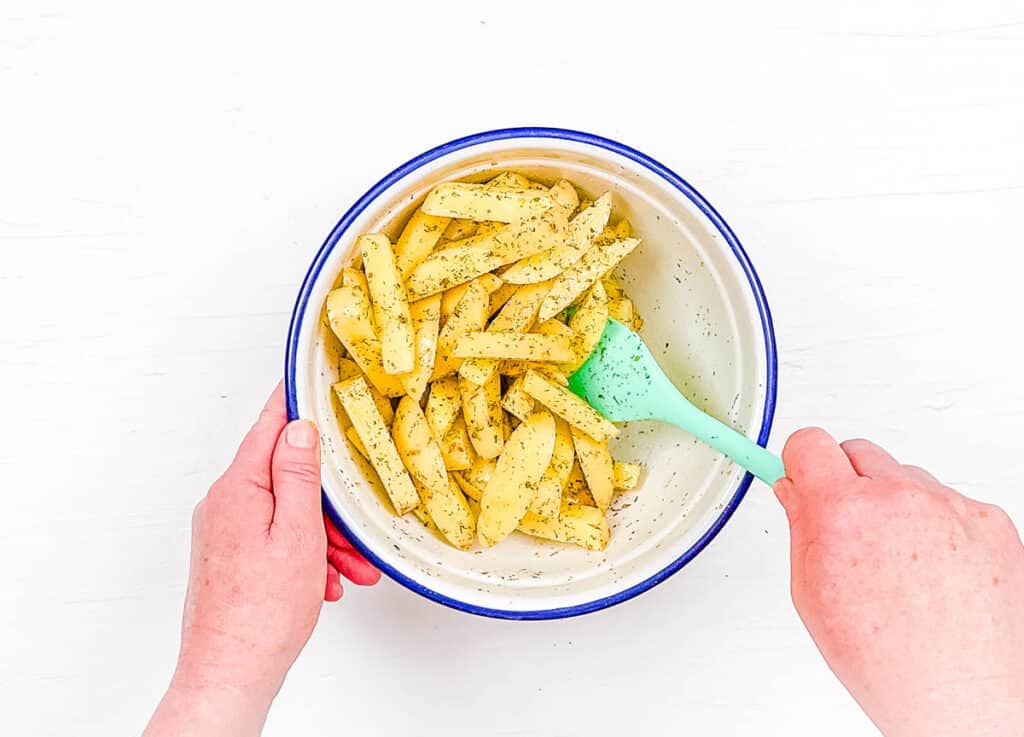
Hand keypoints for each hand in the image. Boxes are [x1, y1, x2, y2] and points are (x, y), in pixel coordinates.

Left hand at [144, 383, 378, 736]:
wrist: (229, 672)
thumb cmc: (262, 612)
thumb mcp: (298, 532)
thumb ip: (299, 475)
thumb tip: (300, 428)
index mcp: (238, 488)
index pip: (270, 424)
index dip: (296, 398)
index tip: (311, 373)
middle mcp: (224, 503)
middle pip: (286, 475)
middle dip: (328, 500)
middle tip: (357, 528)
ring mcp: (224, 530)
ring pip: (286, 511)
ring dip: (323, 535)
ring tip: (350, 569)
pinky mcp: (229, 554)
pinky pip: (275, 537)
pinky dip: (305, 553)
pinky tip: (327, 580)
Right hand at [776, 428, 1023, 736]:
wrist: (965, 697)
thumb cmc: (891, 660)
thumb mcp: (813, 595)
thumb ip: (802, 529)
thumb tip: (797, 494)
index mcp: (843, 513)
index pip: (809, 443)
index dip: (801, 461)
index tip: (801, 472)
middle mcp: (898, 498)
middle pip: (859, 452)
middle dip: (847, 482)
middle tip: (849, 525)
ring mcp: (950, 506)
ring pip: (906, 479)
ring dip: (896, 506)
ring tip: (899, 565)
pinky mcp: (990, 520)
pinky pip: (950, 504)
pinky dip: (939, 528)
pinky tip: (934, 572)